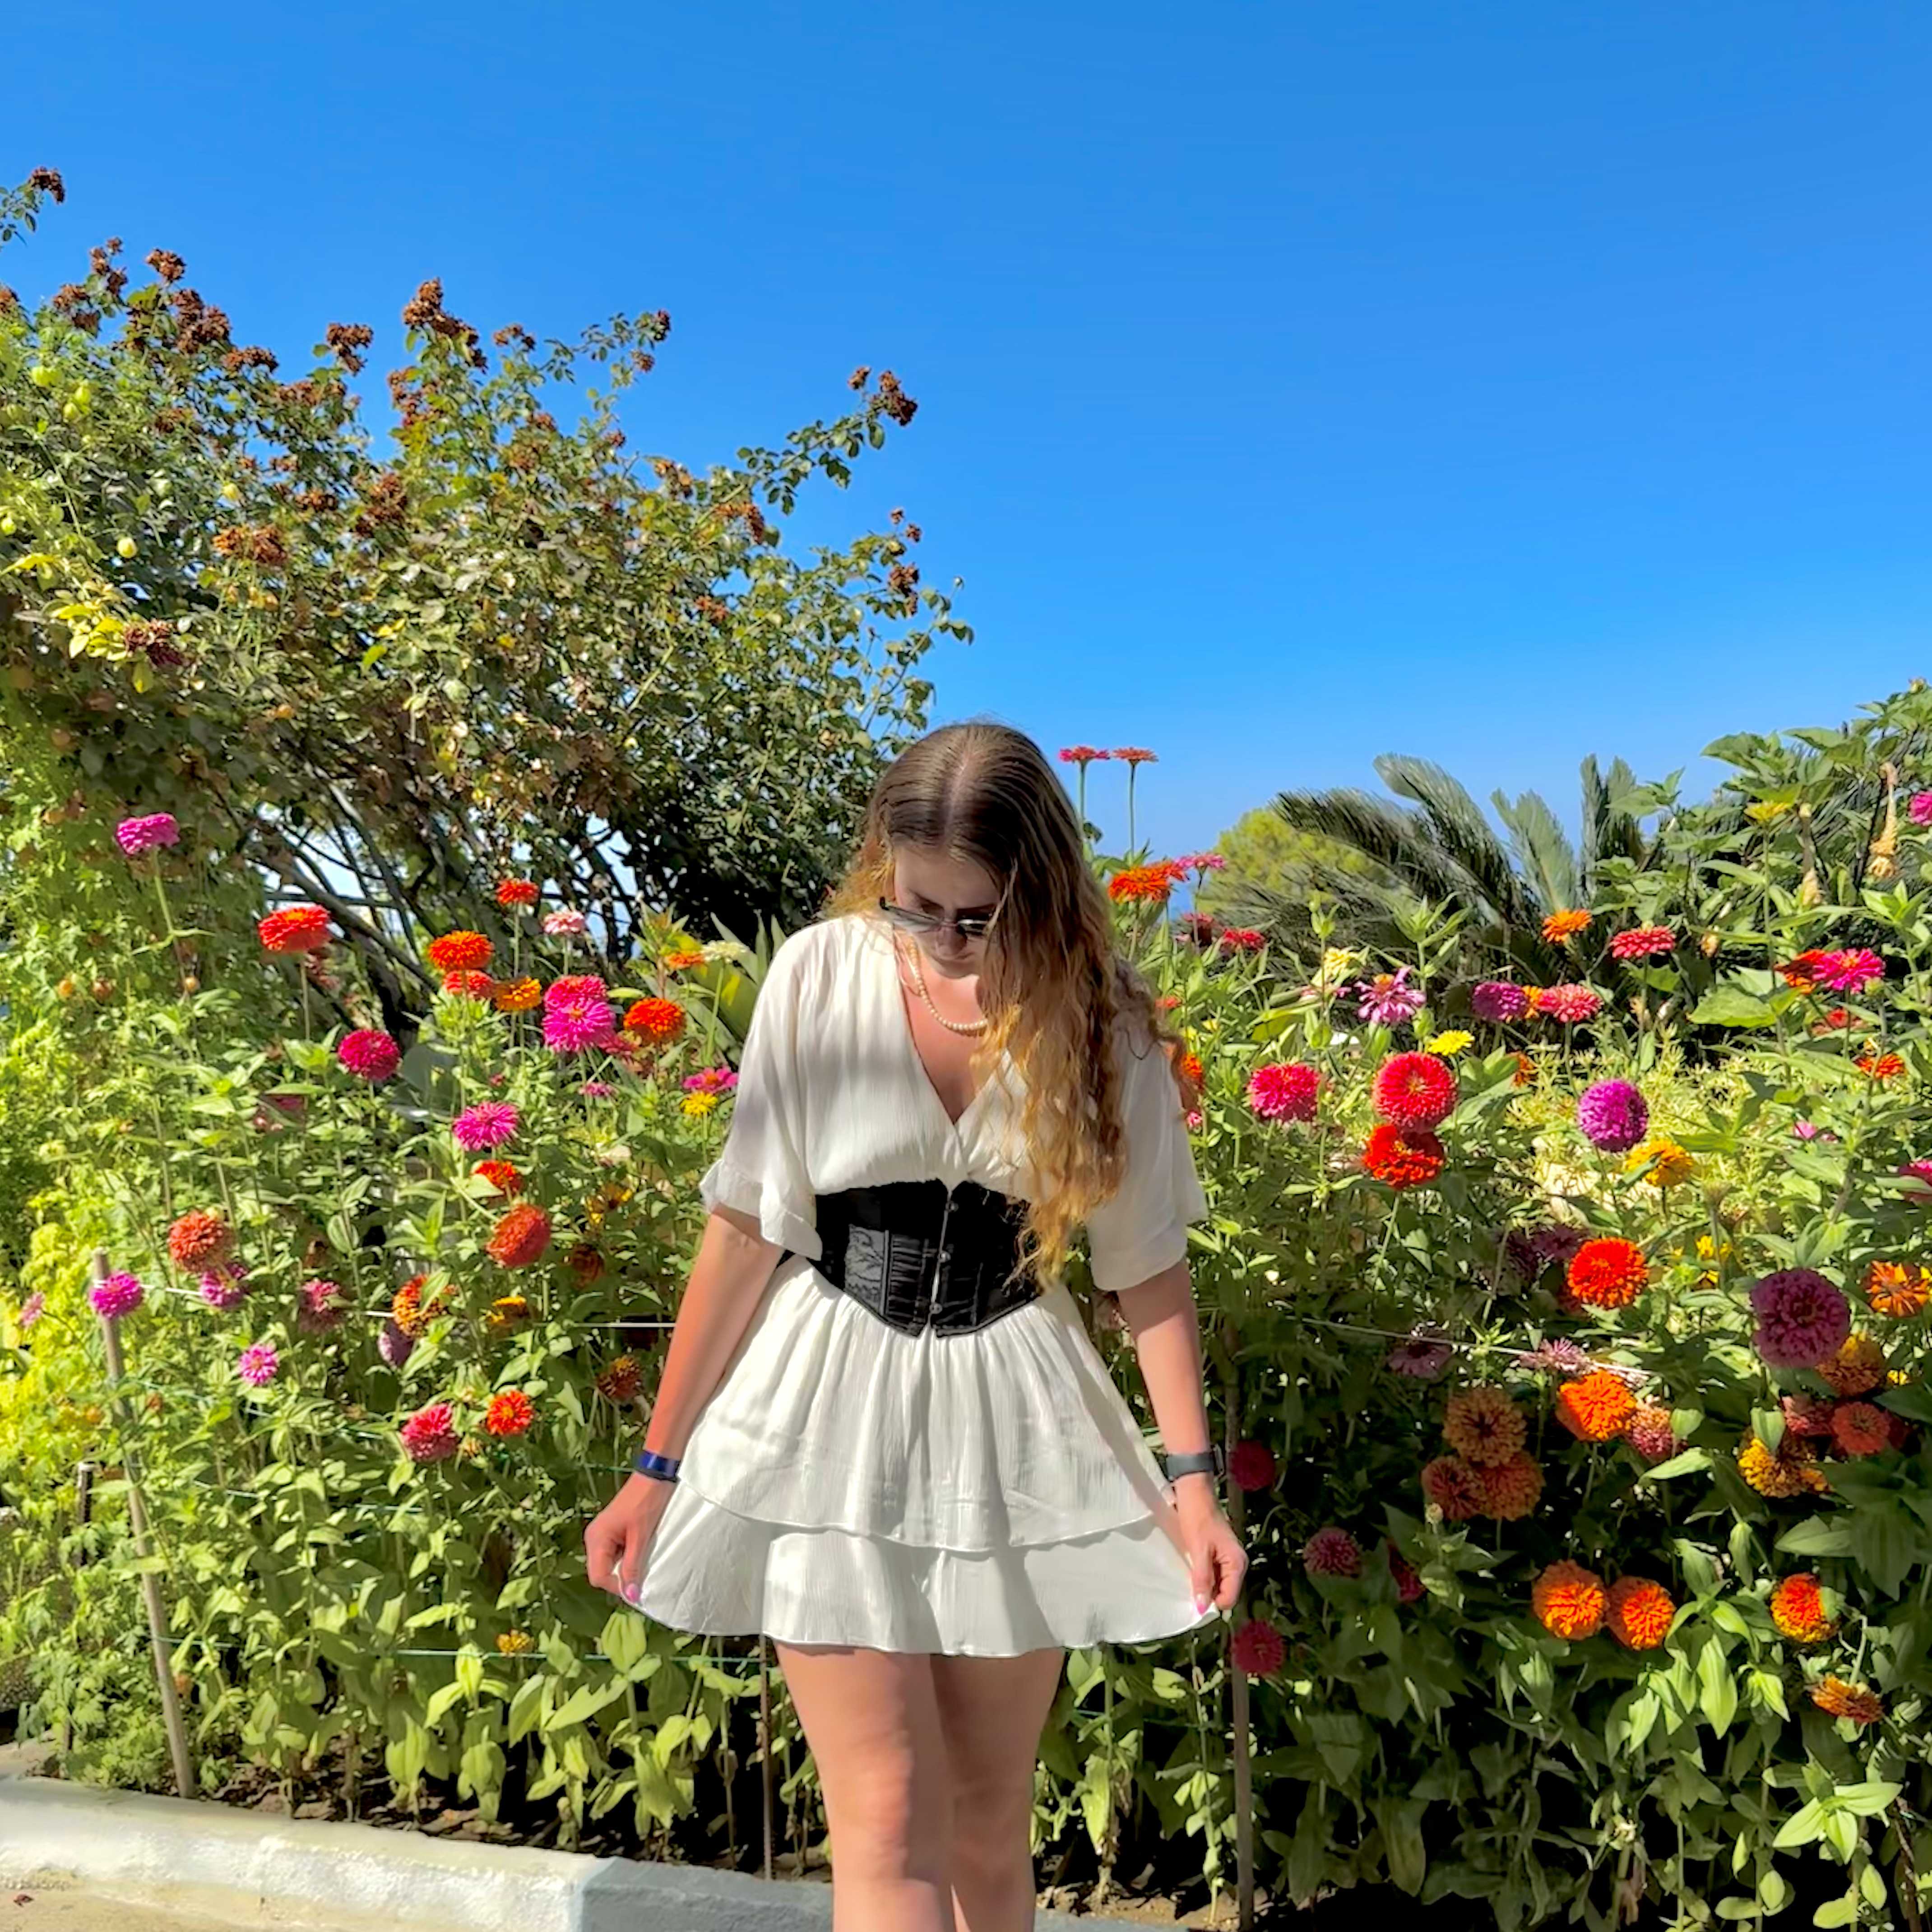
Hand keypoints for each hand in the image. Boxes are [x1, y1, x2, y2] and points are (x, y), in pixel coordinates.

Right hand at [584, 1473, 674, 1605]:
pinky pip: (615, 1553)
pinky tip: (640, 1552)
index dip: (617, 1587)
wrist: (655, 1476)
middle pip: (601, 1572)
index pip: (598, 1577)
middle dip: (620, 1578)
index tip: (637, 1589)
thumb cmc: (647, 1502)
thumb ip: (633, 1567)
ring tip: (642, 1562)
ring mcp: (602, 1534)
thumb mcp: (641, 1538)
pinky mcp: (611, 1531)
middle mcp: (594, 1538)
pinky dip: (626, 1558)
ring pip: (608, 1564)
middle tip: (641, 1576)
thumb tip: (630, 1596)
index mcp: (596, 1539)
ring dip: (624, 1568)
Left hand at [1173, 1474, 1246, 1613]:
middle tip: (1189, 1588)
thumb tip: (1202, 1608)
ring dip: (1205, 1585)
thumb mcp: (1198, 1551)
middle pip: (1225, 1592)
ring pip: (1219, 1583)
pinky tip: (1191, 1571)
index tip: (1194, 1600)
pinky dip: (1204, 1576)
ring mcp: (1229, 1558)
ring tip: (1189, 1579)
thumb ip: (1202, 1580)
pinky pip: (1214, 1573)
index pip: (1229, 1598)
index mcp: (1237, 1563)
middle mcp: (1237, 1563)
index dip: (1212, 1603)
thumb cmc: (1196, 1518)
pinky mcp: (1220, 1554)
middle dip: (1209, 1595)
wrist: (1194, 1491)